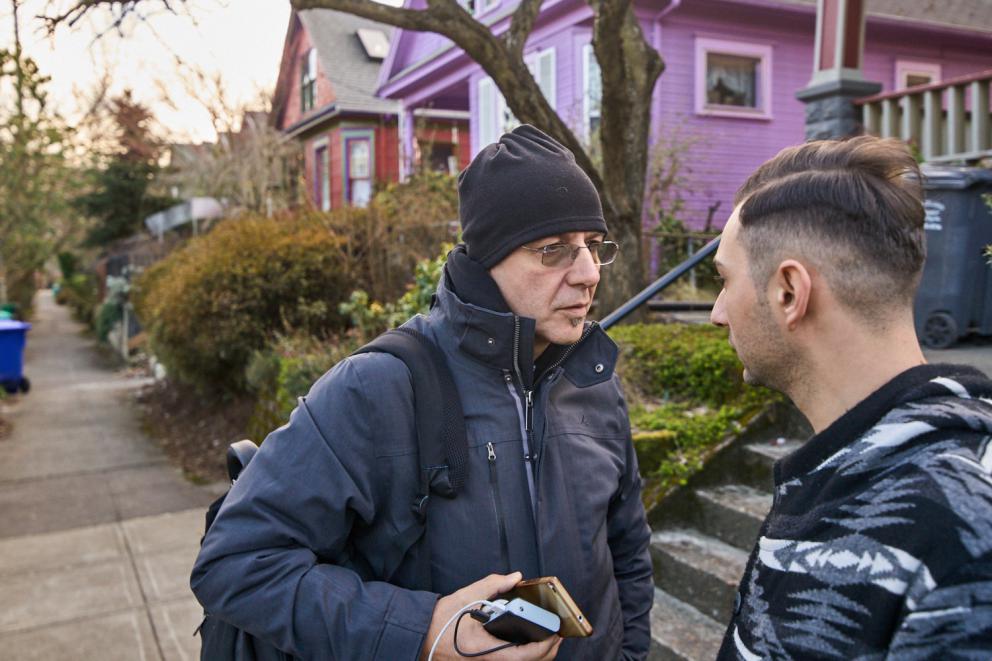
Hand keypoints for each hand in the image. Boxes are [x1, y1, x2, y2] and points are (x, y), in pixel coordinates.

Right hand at [421, 572, 561, 659]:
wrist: (420, 638)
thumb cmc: (440, 622)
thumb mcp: (466, 596)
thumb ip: (493, 585)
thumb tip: (515, 577)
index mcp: (486, 650)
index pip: (525, 655)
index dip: (546, 646)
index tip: (557, 633)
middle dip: (548, 651)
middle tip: (558, 635)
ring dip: (537, 654)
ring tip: (546, 636)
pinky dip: (523, 654)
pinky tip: (526, 642)